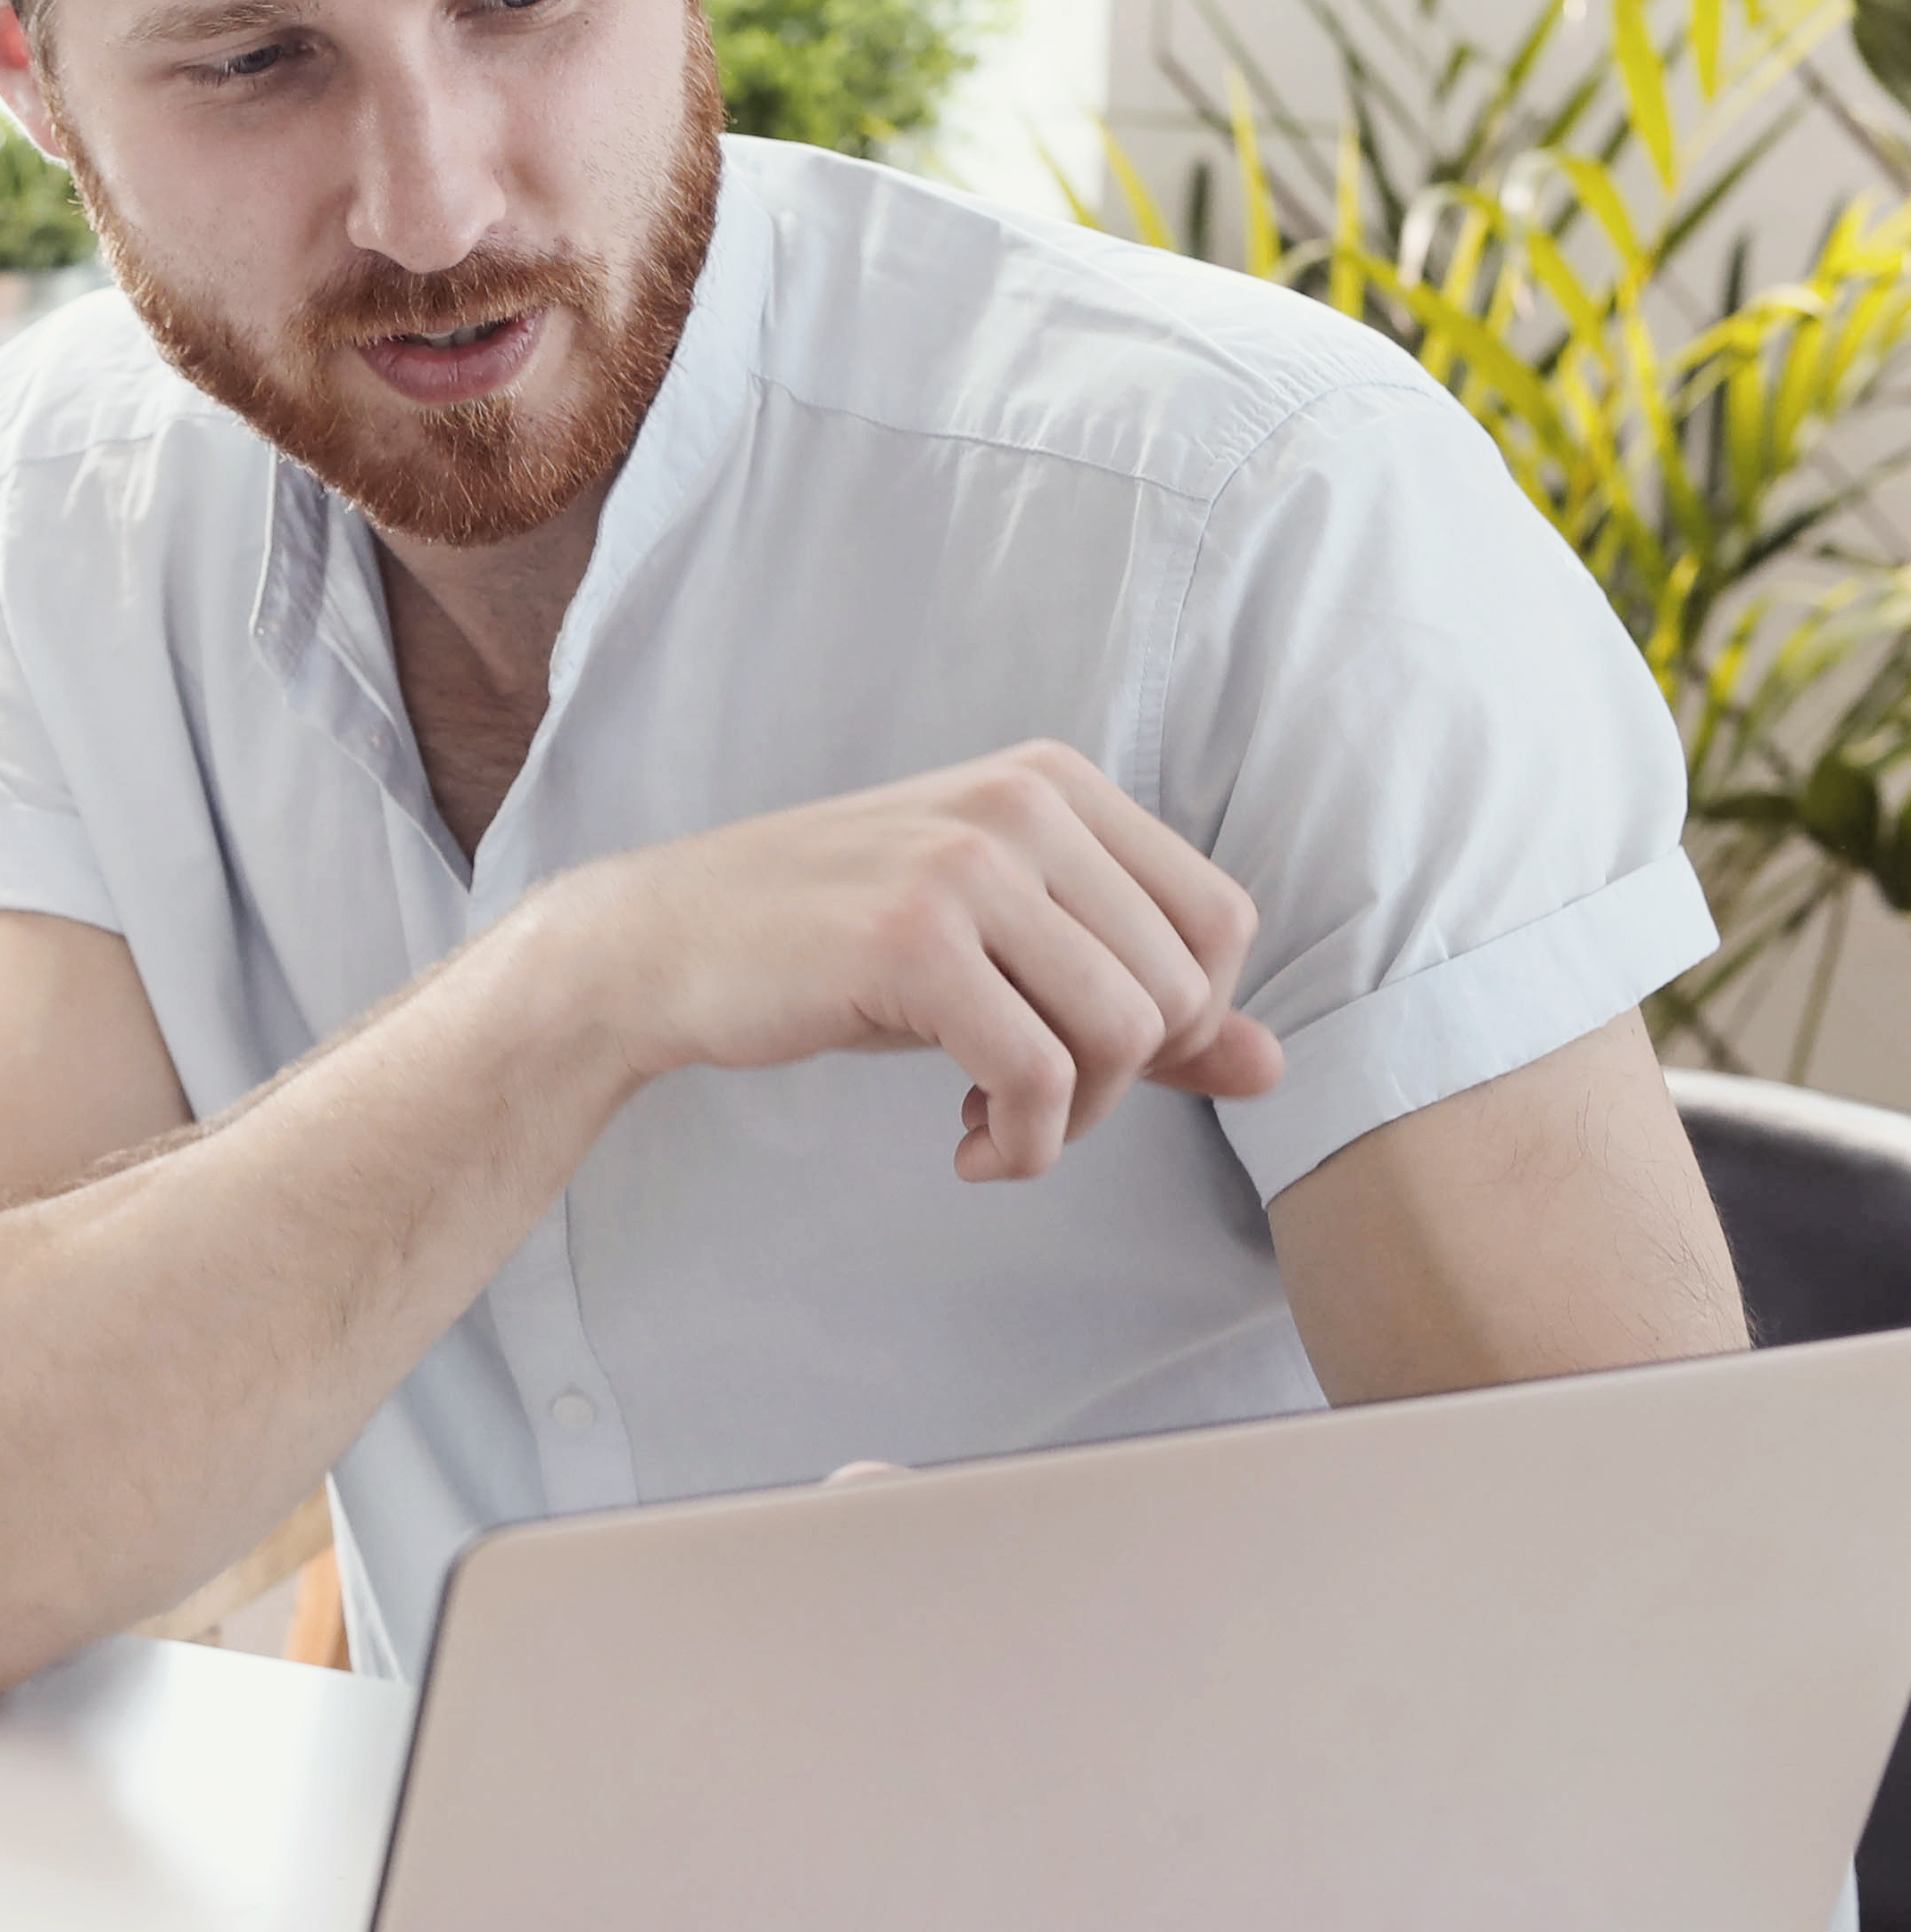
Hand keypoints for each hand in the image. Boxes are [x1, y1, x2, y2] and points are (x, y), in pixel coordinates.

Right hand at [534, 740, 1287, 1181]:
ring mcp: (966, 864)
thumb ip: (1132, 999)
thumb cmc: (830, 948)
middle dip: (1123, 1082)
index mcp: (1056, 783)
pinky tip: (968, 1148)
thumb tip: (1271, 1067)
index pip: (1221, 918)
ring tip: (998, 1130)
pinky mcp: (911, 940)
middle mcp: (1023, 803)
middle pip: (1182, 985)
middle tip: (1032, 1106)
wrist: (660, 946)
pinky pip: (1036, 1073)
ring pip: (1121, 1032)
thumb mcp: (997, 952)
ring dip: (1073, 1121)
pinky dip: (1025, 1142)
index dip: (1185, 1021)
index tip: (1093, 1061)